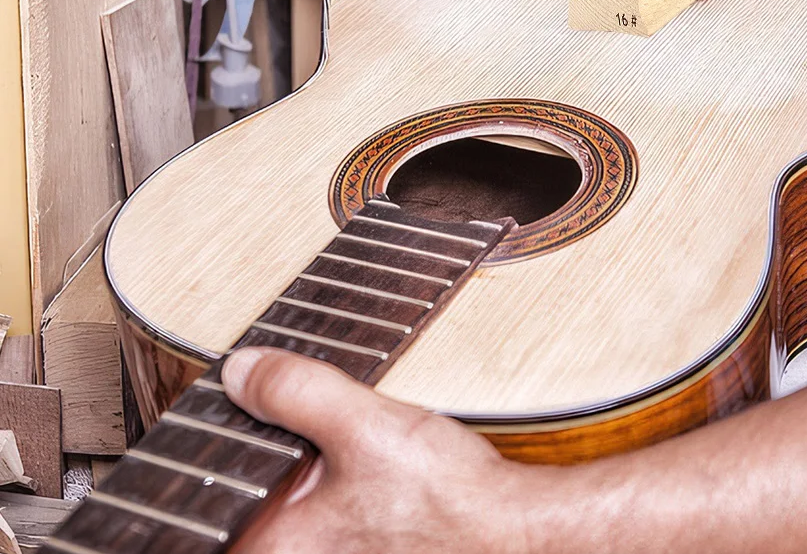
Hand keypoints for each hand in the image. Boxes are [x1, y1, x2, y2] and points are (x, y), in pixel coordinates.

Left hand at [222, 348, 534, 553]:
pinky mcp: (358, 550)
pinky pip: (314, 519)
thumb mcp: (366, 429)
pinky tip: (346, 455)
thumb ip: (299, 393)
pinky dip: (317, 483)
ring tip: (317, 435)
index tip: (199, 430)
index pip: (207, 513)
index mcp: (277, 544)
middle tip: (260, 410)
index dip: (197, 469)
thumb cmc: (448, 502)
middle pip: (245, 505)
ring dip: (289, 471)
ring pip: (282, 509)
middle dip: (252, 460)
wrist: (511, 532)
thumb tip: (240, 369)